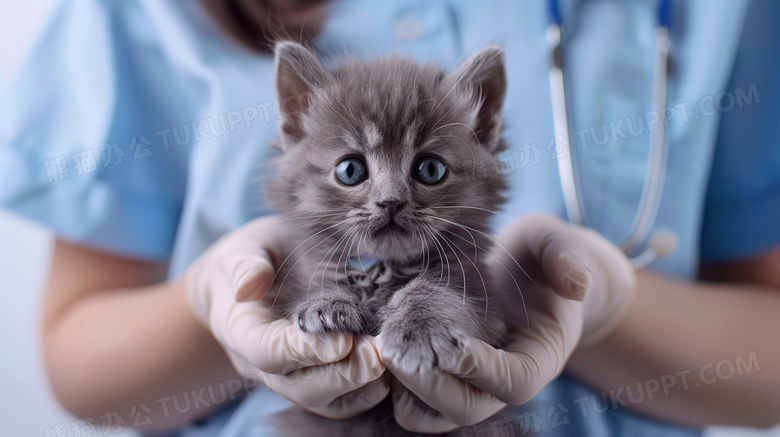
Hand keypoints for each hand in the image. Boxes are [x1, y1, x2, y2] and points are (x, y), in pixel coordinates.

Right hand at [182, 216, 387, 417]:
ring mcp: (292, 377)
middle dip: (342, 376)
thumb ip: (246, 264)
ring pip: (326, 402)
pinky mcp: (318, 378)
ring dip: (360, 387)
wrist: (252, 277)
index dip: (305, 351)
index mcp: (242, 332)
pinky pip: (343, 402)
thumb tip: (250, 285)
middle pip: (301, 389)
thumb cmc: (252, 257)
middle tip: (376, 355)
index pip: (268, 353)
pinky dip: (369, 390)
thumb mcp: (244, 250)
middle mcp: (265, 365)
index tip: (342, 341)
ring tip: (386, 359)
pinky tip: (390, 363)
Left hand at [377, 214, 635, 431]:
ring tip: (382, 347)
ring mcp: (471, 384)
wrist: (522, 270)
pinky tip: (382, 344)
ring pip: (432, 415)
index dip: (480, 368)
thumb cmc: (540, 258)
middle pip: (465, 409)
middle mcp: (502, 381)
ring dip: (404, 389)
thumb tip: (575, 285)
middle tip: (392, 347)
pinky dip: (395, 383)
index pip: (512, 383)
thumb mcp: (557, 246)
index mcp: (538, 358)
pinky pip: (414, 400)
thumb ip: (568, 259)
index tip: (449, 340)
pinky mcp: (445, 378)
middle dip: (426, 383)